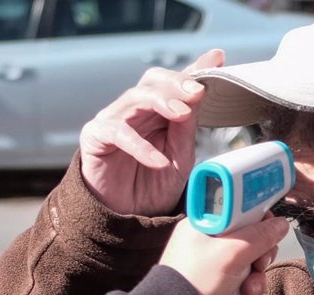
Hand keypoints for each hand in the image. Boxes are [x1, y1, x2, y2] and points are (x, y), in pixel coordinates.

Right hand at [79, 50, 224, 215]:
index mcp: (160, 111)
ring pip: (135, 97)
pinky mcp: (95, 136)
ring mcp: (114, 119)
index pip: (176, 83)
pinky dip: (140, 146)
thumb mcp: (181, 157)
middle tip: (198, 92)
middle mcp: (136, 109)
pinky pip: (116, 131)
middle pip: (153, 81)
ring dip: (161, 102)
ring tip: (181, 115)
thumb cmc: (155, 184)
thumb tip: (200, 95)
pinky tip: (158, 160)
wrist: (128, 216)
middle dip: (177, 83)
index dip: (196, 69)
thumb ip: (187, 128)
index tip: (218, 59)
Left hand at [159, 216, 289, 294]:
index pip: (240, 212)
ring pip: (251, 266)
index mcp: (206, 226)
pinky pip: (245, 285)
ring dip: (258, 281)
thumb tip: (282, 223)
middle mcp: (209, 244)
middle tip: (258, 267)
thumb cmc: (198, 281)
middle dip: (261, 258)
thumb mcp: (232, 254)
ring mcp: (214, 268)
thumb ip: (259, 236)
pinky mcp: (219, 289)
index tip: (268, 235)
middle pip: (250, 241)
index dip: (259, 222)